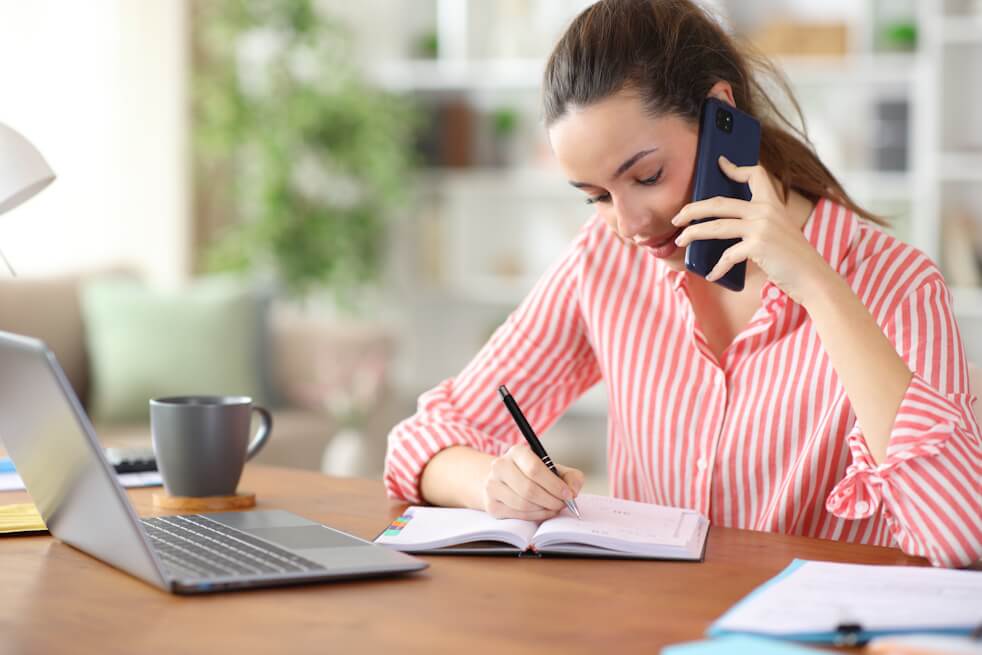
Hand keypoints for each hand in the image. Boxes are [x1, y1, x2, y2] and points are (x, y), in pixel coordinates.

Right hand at [483, 443, 583, 519]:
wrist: (506, 481)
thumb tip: (573, 491)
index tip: (567, 494)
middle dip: (551, 500)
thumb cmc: (534, 475)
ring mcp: (492, 486)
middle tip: (562, 504)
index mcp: (517, 452)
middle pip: (528, 489)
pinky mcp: (491, 504)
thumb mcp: (554, 469)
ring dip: (543, 510)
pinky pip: (517, 515)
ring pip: (522, 504)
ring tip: (553, 508)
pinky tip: (542, 512)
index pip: (534, 469)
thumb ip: (571, 477)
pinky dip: (534, 516)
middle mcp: (500, 466)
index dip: (554, 485)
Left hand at [671, 156, 829, 303]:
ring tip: (680, 240)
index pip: (755, 174)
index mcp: (771, 203)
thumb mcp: (779, 231)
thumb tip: (725, 224)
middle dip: (692, 209)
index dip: (736, 168)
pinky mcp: (758, 245)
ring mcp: (761, 227)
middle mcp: (765, 210)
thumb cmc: (793, 258)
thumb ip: (759, 222)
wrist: (813, 277)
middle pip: (719, 203)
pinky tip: (711, 275)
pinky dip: (717, 268)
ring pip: (715, 226)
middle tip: (676, 218)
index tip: (720, 163)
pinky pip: (727, 255)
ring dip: (693, 234)